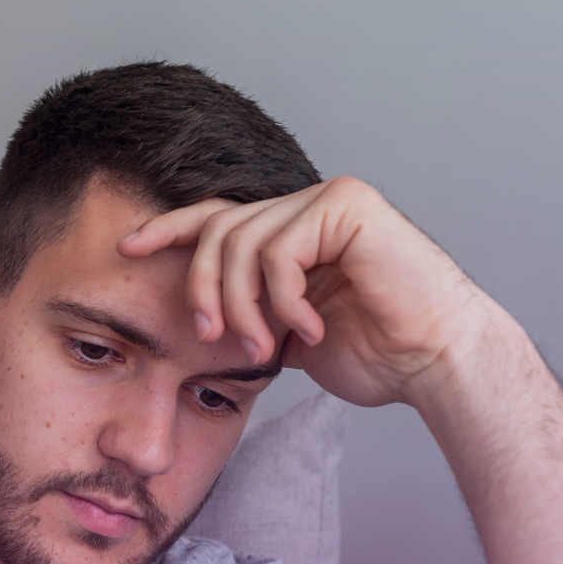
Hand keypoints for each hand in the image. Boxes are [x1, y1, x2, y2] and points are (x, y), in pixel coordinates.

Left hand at [119, 176, 501, 408]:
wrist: (435, 363)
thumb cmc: (380, 355)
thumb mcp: (292, 334)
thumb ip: (257, 311)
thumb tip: (209, 315)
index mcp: (297, 230)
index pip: (219, 216)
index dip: (170, 228)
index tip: (127, 247)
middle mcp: (311, 205)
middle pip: (219, 228)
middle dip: (203, 288)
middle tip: (212, 338)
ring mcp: (331, 200)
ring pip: (243, 242)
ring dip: (243, 306)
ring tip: (262, 348)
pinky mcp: (347, 208)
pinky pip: (280, 251)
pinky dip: (283, 300)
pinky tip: (309, 330)